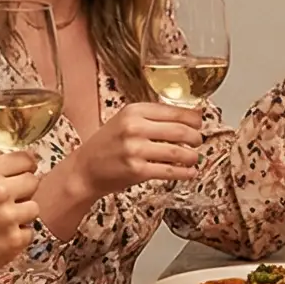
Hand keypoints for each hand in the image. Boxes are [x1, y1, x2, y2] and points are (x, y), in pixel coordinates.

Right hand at [0, 151, 39, 283]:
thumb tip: (16, 171)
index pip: (25, 159)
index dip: (26, 167)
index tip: (24, 174)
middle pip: (33, 182)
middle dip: (24, 191)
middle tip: (8, 202)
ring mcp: (8, 216)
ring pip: (34, 208)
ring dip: (22, 214)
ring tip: (2, 222)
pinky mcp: (15, 239)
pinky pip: (29, 232)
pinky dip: (18, 236)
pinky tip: (0, 238)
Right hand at [60, 101, 204, 201]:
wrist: (85, 169)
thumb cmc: (108, 145)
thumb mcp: (125, 121)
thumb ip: (152, 118)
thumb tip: (188, 118)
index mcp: (134, 110)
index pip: (174, 111)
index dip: (193, 119)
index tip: (200, 123)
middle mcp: (134, 127)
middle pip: (180, 130)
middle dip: (196, 137)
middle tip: (198, 141)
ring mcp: (135, 149)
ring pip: (178, 151)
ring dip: (192, 156)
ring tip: (195, 157)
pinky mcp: (137, 170)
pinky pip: (170, 170)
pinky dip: (185, 172)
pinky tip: (190, 172)